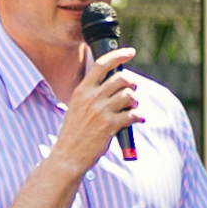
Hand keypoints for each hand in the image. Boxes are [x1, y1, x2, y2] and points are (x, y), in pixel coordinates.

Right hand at [43, 43, 141, 177]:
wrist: (67, 156)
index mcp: (81, 91)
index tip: (130, 52)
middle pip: (121, 78)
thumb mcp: (75, 107)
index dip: (118, 55)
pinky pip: (133, 115)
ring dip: (135, 101)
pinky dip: (139, 116)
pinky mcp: (110, 126)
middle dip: (131, 83)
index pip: (101, 64)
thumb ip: (90, 94)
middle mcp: (91, 98)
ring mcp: (101, 112)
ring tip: (132, 107)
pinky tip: (138, 119)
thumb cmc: (73, 133)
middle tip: (132, 90)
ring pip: (129, 95)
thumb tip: (111, 83)